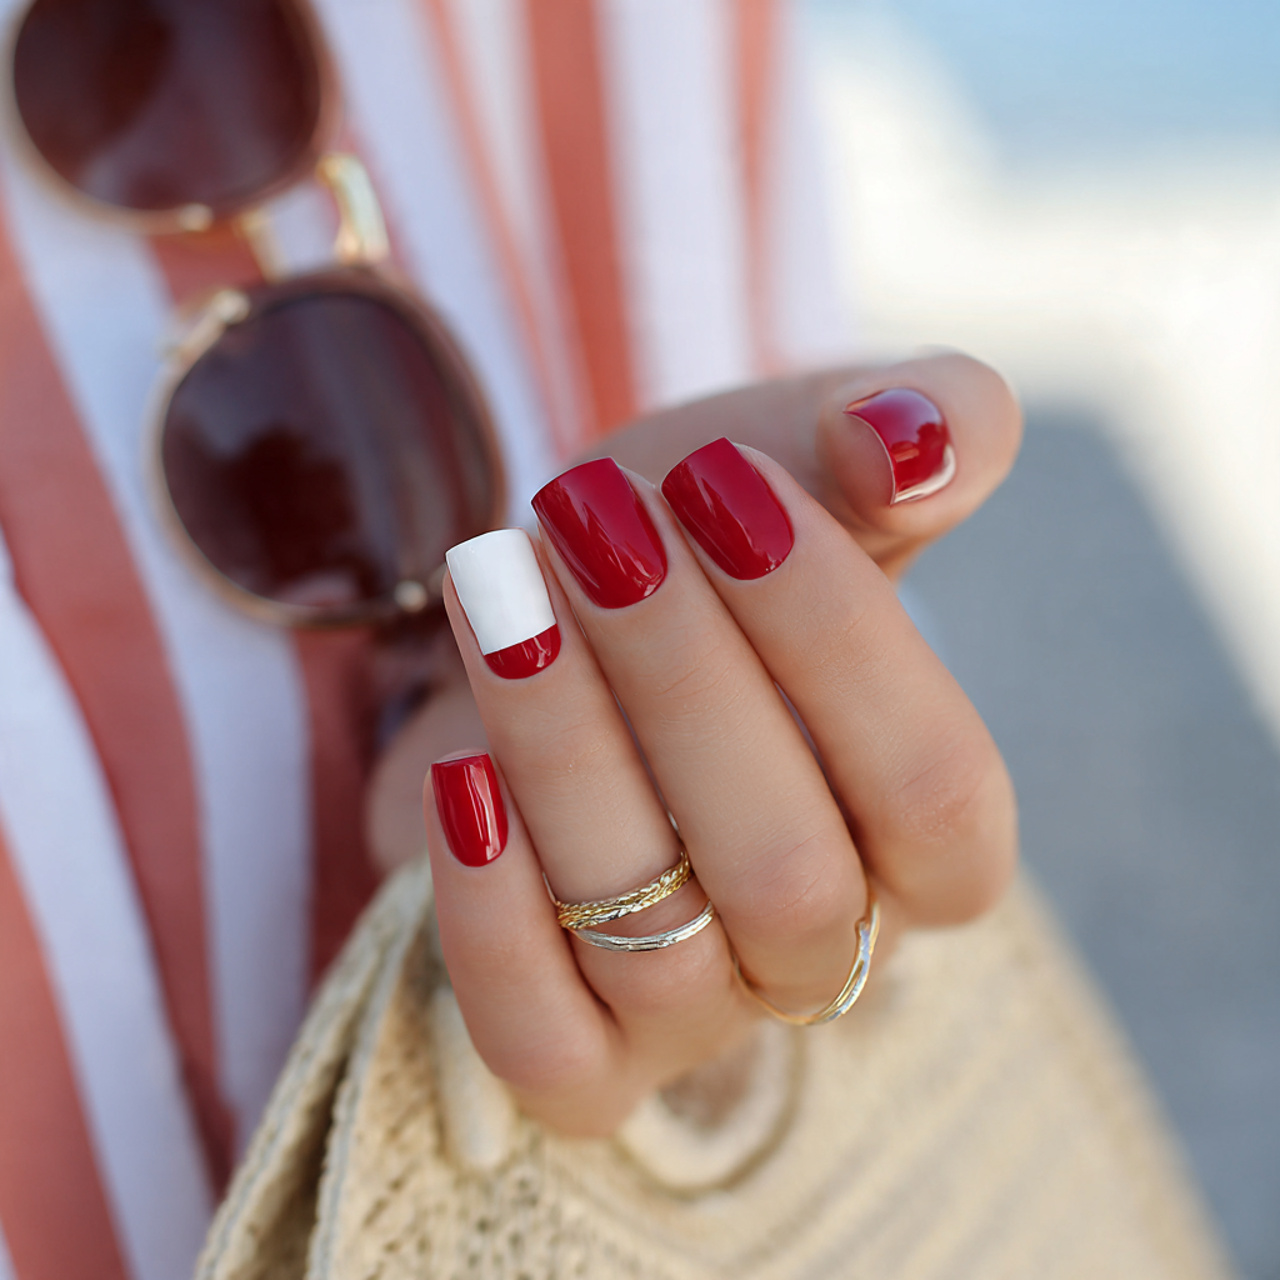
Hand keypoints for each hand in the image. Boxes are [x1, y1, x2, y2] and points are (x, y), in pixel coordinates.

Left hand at [367, 351, 1020, 1135]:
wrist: (549, 625)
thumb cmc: (696, 556)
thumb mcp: (799, 466)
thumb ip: (904, 431)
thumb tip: (923, 437)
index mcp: (923, 835)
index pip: (937, 789)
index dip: (840, 639)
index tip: (723, 481)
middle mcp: (824, 943)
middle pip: (792, 877)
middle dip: (681, 678)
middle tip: (593, 518)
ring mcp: (697, 1015)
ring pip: (654, 947)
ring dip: (565, 751)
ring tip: (496, 586)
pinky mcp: (569, 1046)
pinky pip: (538, 1045)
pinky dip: (491, 918)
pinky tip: (456, 774)